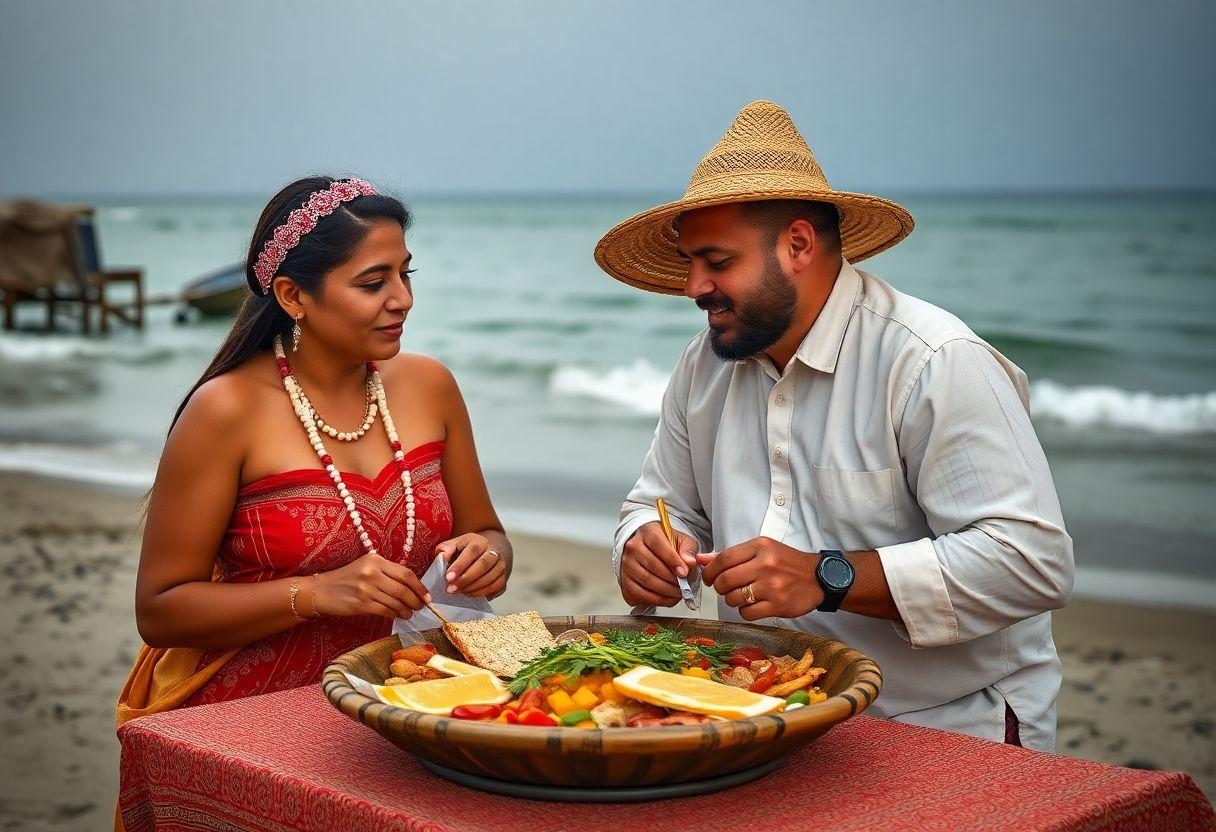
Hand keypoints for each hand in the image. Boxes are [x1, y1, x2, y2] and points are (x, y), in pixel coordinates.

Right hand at [313, 552, 429, 619]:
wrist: (321, 591)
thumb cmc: (346, 579)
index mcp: (376, 560)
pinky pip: (385, 611)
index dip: (420, 586)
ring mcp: (366, 589)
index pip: (406, 573)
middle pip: (403, 589)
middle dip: (416, 600)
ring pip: (396, 602)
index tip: (426, 596)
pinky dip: (394, 615)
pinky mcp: (361, 604)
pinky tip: (396, 616)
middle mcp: (372, 572)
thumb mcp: (366, 566)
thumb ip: (386, 572)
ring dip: (406, 610)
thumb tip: (411, 586)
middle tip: (420, 607)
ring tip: (409, 613)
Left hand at [436, 533, 507, 598]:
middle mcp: (494, 553)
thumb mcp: (455, 545)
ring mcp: (501, 566)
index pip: (472, 551)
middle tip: (450, 589)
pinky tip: (468, 594)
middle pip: (483, 565)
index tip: (448, 577)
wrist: (485, 555)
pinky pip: (494, 588)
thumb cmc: (465, 552)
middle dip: (465, 579)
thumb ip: (446, 549)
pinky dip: (480, 593)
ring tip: (457, 592)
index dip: (460, 565)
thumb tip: (442, 556)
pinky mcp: (503, 579)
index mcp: (480, 542)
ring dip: (471, 588)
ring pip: (489, 578)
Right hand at [619, 521, 698, 607]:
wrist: (647, 547)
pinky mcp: (624, 580)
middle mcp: (633, 547)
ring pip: (646, 581)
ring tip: (678, 594)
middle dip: (672, 580)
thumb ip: (688, 550)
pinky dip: (655, 600)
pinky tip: (666, 598)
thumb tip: (690, 563)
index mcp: (648, 532)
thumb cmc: (666, 544)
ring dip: (665, 592)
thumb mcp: (681, 540)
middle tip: (684, 587)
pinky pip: (638, 594)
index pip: (659, 546)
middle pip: (652, 566)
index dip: (673, 561)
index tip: (684, 573)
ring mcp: (626, 564)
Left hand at [696, 537, 821, 620]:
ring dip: (731, 600)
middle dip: (719, 587)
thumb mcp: (761, 550)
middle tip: (724, 588)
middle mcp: (766, 565)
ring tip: (741, 596)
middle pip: (726, 580)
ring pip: (734, 598)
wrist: (818, 578)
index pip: (724, 558)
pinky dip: (744, 611)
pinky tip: (752, 605)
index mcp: (760, 547)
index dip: (710, 570)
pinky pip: (747, 613)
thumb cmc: (786, 563)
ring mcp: (772, 586)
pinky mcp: (778, 605)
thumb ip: (732, 555)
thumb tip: (701, 559)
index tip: (709, 577)